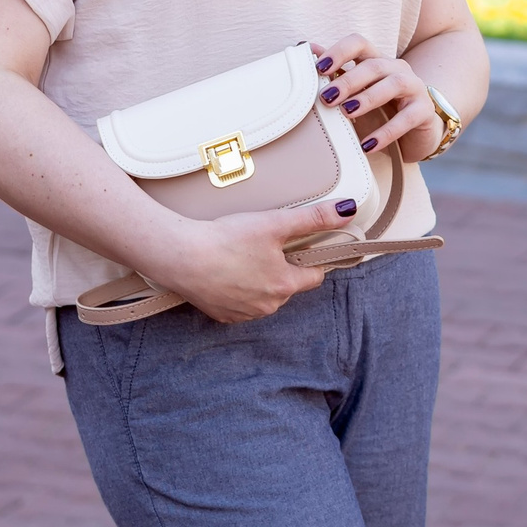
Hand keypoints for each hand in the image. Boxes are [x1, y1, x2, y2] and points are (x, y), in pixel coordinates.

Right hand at [146, 199, 355, 323]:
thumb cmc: (226, 239)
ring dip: (259, 277)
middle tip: (263, 242)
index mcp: (284, 286)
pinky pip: (241, 301)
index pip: (314, 275)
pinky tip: (226, 268)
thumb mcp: (275, 222)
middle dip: (282, 265)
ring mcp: (243, 314)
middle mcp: (268, 306)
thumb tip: (346, 211)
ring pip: (264, 294)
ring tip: (241, 254)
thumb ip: (313, 218)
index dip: (310, 257)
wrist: (180, 256)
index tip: (301, 244)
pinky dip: (238, 287)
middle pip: (288, 284)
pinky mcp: (222, 315)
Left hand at [311, 34, 443, 163]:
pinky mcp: (424, 111)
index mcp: (377, 60)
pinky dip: (386, 132)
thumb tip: (307, 49)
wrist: (419, 132)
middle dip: (348, 80)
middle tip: (327, 97)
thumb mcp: (358, 92)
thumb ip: (336, 72)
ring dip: (367, 98)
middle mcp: (397, 68)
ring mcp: (414, 87)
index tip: (319, 68)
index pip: (359, 43)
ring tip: (347, 113)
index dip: (339, 51)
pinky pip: (406, 119)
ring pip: (392, 84)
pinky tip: (368, 145)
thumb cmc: (383, 110)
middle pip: (372, 65)